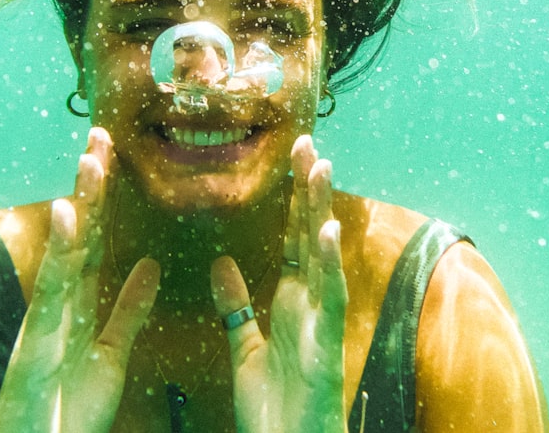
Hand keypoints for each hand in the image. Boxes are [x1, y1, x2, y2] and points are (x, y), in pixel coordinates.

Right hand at [0, 127, 159, 432]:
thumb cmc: (68, 412)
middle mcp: (60, 303)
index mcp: (79, 304)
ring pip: (67, 250)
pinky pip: (53, 290)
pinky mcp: (38, 342)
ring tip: (91, 158)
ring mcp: (46, 319)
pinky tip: (68, 211)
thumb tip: (151, 266)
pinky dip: (62, 249)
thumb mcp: (110, 352)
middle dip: (91, 185)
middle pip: (81, 234)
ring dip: (80, 202)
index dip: (105, 198)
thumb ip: (128, 309)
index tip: (111, 155)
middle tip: (101, 136)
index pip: (96, 238)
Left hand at [211, 135, 348, 432]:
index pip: (292, 238)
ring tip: (320, 167)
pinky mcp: (326, 346)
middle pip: (308, 236)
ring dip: (321, 211)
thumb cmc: (274, 410)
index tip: (294, 158)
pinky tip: (323, 229)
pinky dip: (327, 263)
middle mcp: (310, 304)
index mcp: (290, 303)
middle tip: (307, 143)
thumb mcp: (247, 349)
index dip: (293, 199)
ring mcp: (321, 322)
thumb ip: (236, 306)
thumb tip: (221, 262)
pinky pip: (328, 298)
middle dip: (308, 190)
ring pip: (323, 256)